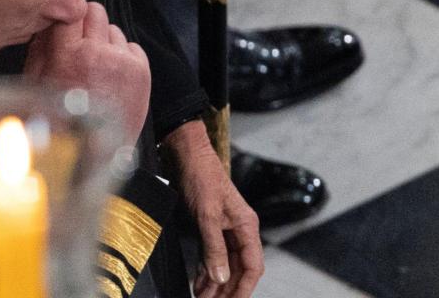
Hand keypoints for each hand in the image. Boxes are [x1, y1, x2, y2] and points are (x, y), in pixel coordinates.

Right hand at [24, 2, 149, 142]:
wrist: (95, 154)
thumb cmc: (60, 123)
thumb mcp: (36, 84)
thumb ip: (39, 48)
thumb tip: (48, 21)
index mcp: (67, 54)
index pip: (71, 8)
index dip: (68, 10)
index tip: (67, 14)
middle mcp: (98, 52)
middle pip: (95, 11)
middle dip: (86, 24)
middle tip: (80, 44)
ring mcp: (123, 61)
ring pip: (113, 29)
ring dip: (105, 42)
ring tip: (96, 68)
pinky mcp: (142, 71)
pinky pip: (131, 46)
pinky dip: (122, 56)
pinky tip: (112, 76)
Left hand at [163, 121, 263, 297]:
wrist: (186, 153)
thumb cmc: (201, 176)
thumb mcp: (207, 214)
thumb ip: (214, 247)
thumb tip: (220, 278)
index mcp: (246, 225)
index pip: (252, 265)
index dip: (243, 288)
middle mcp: (238, 228)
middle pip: (238, 268)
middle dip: (227, 290)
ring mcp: (224, 227)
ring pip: (224, 263)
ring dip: (214, 283)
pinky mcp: (210, 225)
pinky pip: (211, 253)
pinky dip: (205, 269)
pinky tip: (199, 283)